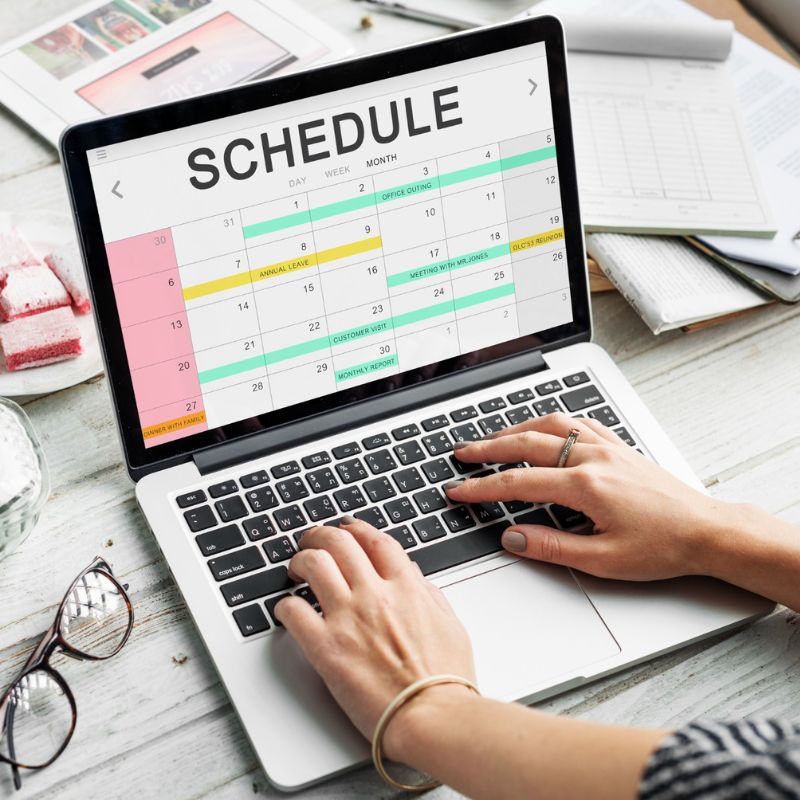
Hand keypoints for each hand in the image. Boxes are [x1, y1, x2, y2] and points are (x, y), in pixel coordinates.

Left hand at [274, 519, 475, 758]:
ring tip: (296, 568)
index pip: (375, 541)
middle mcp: (375, 595)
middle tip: (312, 541)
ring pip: (313, 564)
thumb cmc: (445, 680)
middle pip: (339, 543)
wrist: (433, 716)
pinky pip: (293, 611)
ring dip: (300, 560)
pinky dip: (285, 605)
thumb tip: (414, 578)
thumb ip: (429, 596)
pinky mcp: (326, 648)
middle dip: (320, 535)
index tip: (347, 529)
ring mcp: (348, 618)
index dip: (356, 528)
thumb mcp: (450, 625)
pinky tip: (287, 609)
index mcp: (407, 587)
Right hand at [445, 413, 736, 580]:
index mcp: (585, 486)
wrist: (707, 531)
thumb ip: (551, 546)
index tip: (459, 489)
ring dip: (516, 428)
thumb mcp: (602, 560)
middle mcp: (593, 458)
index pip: (518, 482)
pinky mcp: (620, 447)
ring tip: (493, 437)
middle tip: (462, 453)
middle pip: (526, 444)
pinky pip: (579, 423)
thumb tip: (512, 538)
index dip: (482, 487)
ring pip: (551, 425)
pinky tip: (544, 428)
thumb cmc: (662, 547)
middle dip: (488, 448)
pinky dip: (552, 422)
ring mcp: (607, 448)